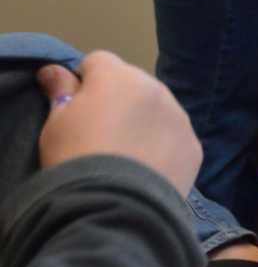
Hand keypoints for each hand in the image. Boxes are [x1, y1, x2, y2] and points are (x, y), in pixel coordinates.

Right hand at [37, 52, 201, 194]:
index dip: (84, 82)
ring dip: (144, 121)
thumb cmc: (75, 158)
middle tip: (99, 134)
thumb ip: (59, 92)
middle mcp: (155, 89)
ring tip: (124, 154)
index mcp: (117, 77)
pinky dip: (163, 147)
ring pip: (158, 109)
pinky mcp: (194, 146)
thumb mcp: (55, 124)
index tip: (75, 108)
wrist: (114, 205)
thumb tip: (55, 70)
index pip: (98, 61)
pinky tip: (146, 169)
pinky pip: (175, 137)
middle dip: (118, 99)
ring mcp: (180, 117)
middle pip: (132, 83)